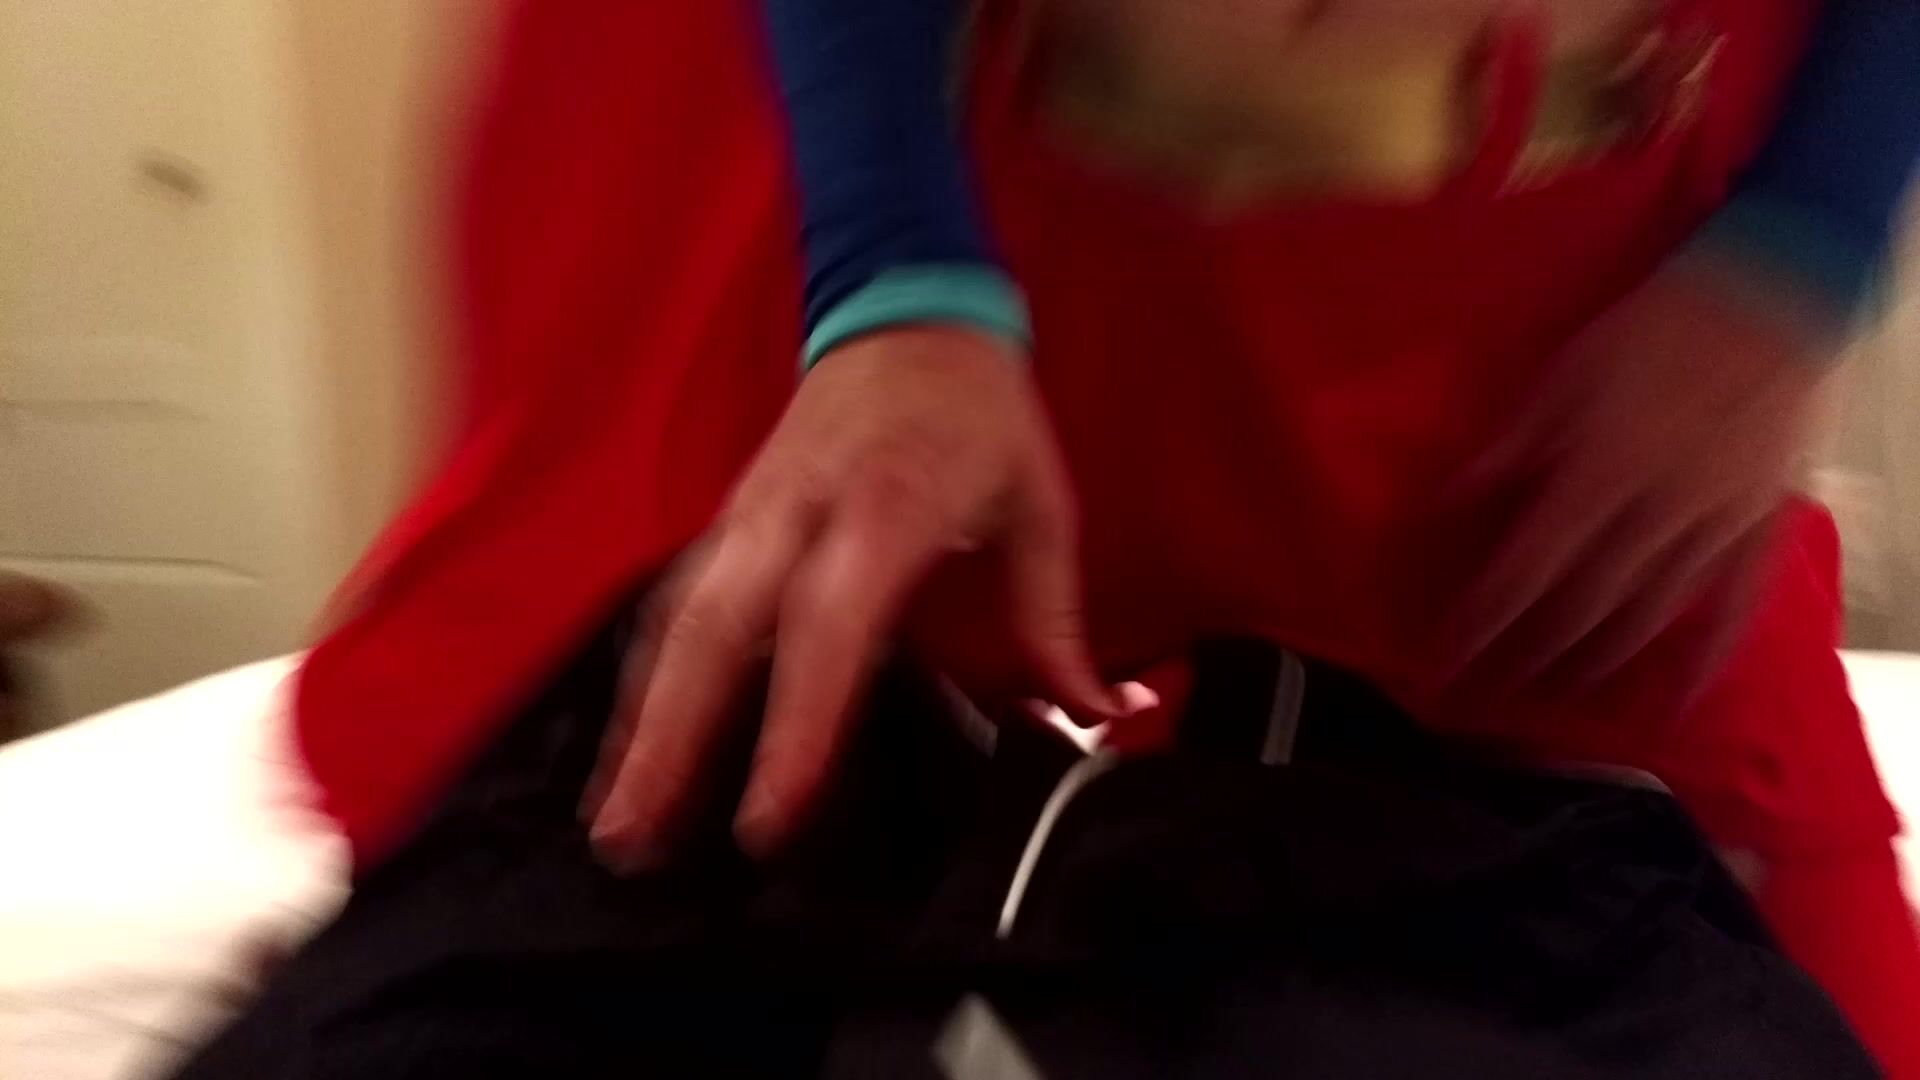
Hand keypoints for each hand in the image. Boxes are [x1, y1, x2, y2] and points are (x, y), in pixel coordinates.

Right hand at [584, 327, 1117, 866]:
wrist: (910, 306)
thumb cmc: (981, 412)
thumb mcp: (1039, 505)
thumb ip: (1055, 624)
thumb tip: (1103, 720)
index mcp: (884, 510)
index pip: (827, 631)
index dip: (796, 725)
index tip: (769, 816)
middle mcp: (798, 514)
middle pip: (714, 632)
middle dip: (669, 738)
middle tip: (636, 839)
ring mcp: (752, 512)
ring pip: (677, 621)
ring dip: (639, 720)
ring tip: (615, 819)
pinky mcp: (731, 516)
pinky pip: (674, 602)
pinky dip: (644, 676)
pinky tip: (628, 742)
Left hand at [1438, 252, 1837, 694]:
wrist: (1776, 294)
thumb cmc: (1655, 328)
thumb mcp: (1563, 377)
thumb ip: (1508, 451)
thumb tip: (1443, 505)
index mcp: (1592, 479)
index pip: (1521, 575)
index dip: (1480, 625)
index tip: (1444, 663)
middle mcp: (1649, 518)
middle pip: (1577, 608)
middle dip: (1526, 654)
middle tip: (1488, 691)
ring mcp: (1712, 528)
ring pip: (1645, 615)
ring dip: (1595, 658)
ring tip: (1557, 689)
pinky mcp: (1761, 527)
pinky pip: (1732, 608)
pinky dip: (1702, 659)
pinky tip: (1676, 698)